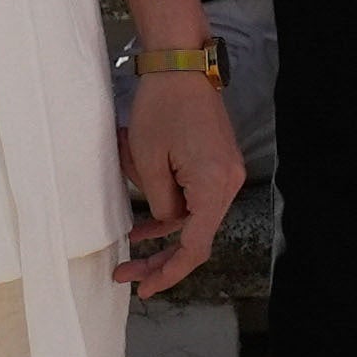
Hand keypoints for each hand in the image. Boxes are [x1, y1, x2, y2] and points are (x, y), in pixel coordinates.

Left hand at [113, 62, 238, 297]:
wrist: (181, 67)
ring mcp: (226, 174)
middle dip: (162, 260)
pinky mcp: (218, 166)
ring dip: (163, 236)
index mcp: (213, 185)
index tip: (143, 289)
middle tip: (127, 276)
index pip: (195, 245)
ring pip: (196, 221)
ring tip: (128, 250)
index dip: (169, 272)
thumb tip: (165, 223)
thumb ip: (160, 202)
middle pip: (198, 237)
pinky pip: (196, 202)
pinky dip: (172, 215)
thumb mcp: (146, 160)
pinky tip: (145, 223)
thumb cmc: (160, 108)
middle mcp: (229, 184)